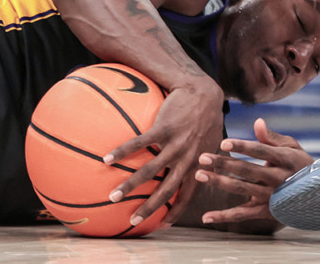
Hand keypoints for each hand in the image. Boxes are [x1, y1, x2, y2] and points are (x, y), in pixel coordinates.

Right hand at [104, 82, 224, 226]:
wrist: (204, 92)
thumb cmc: (207, 117)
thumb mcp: (213, 143)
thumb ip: (204, 160)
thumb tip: (196, 172)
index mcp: (198, 165)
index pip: (188, 196)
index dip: (176, 211)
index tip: (163, 225)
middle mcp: (187, 159)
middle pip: (166, 190)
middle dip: (149, 208)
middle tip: (133, 220)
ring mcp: (175, 144)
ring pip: (150, 171)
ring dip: (130, 185)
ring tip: (113, 196)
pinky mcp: (164, 128)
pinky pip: (139, 143)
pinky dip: (122, 152)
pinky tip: (106, 159)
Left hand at [195, 118, 313, 226]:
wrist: (317, 195)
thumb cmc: (300, 165)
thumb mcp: (292, 147)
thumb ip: (272, 137)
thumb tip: (257, 122)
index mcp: (284, 159)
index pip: (260, 151)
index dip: (242, 146)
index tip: (223, 143)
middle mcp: (277, 178)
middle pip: (246, 170)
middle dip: (223, 163)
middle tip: (203, 157)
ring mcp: (270, 196)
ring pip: (241, 189)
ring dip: (219, 182)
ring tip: (199, 175)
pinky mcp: (265, 211)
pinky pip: (242, 215)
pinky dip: (224, 216)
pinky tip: (206, 217)